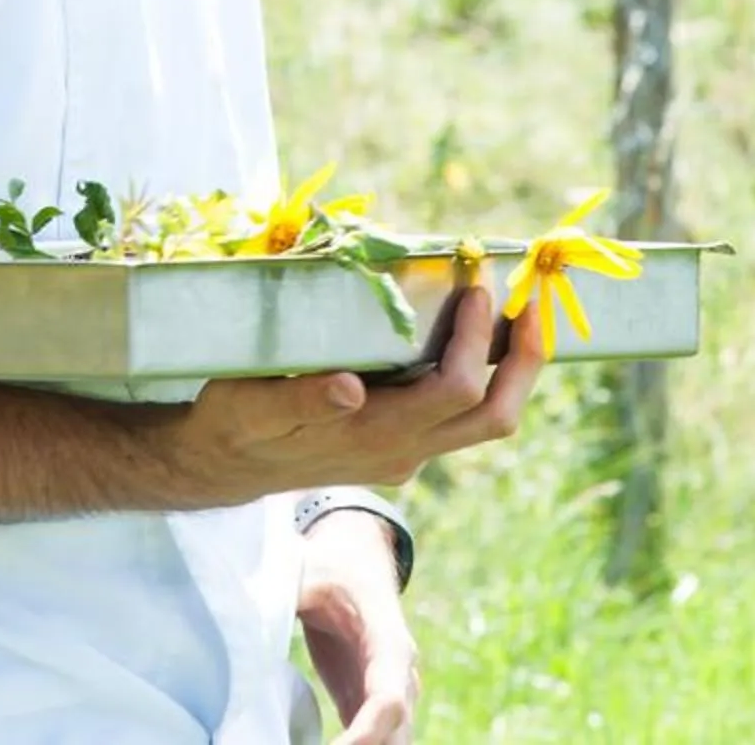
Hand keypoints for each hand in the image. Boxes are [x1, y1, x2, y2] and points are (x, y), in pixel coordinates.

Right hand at [165, 284, 546, 505]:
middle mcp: (403, 451)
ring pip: (486, 421)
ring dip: (513, 369)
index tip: (474, 288)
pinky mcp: (403, 447)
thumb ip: (301, 398)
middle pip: (495, 416)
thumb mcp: (253, 405)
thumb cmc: (236, 422)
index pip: (453, 392)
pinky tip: (476, 334)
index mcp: (372, 436)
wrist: (223, 466)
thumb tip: (351, 387)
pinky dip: (485, 374)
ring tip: (520, 314)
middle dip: (526, 359)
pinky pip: (463, 416)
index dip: (475, 340)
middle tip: (531, 301)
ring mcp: (407, 454)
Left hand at [298, 513, 420, 744]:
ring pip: (389, 744)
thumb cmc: (333, 567)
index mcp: (388, 643)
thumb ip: (284, 591)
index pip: (389, 700)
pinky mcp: (366, 706)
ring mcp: (387, 695)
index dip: (367, 733)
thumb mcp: (308, 570)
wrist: (357, 563)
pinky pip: (370, 744)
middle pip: (394, 735)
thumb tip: (249, 613)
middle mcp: (398, 677)